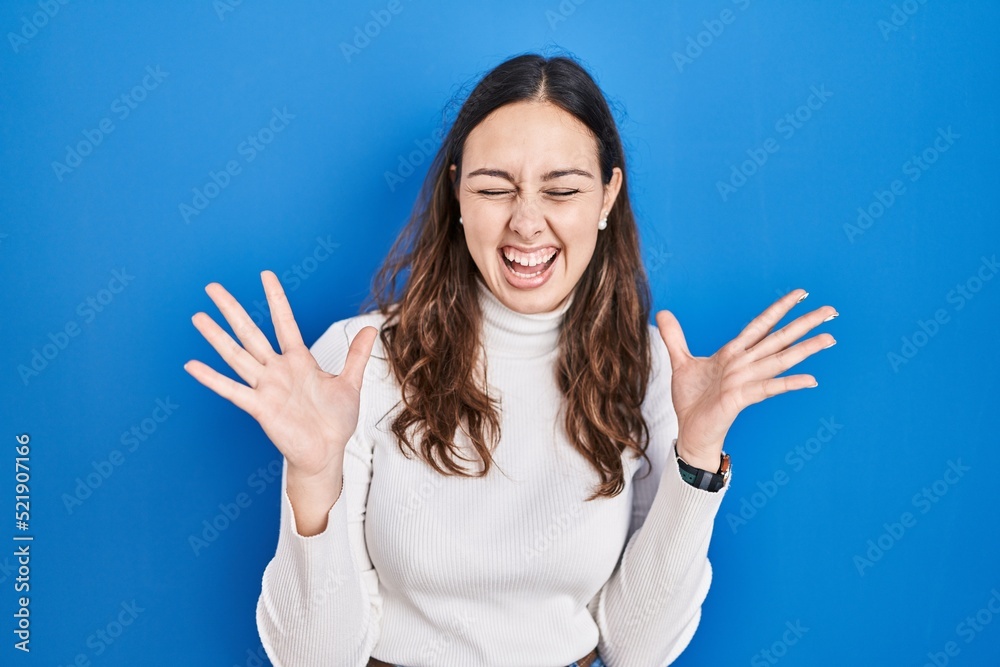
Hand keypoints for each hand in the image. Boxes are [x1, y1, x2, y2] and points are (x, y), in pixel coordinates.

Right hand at [183, 270, 377, 479]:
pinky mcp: (261, 408)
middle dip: (232, 309)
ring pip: (237, 356)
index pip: (284, 322)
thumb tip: (370, 329)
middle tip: (212, 287)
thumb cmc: (335, 421)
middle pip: (250, 333)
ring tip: (197, 317)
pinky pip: (233, 390)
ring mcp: (266, 387)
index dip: (276, 299)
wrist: (326, 453)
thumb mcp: (350, 383)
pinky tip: (192, 366)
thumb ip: (356, 355)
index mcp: (299, 360)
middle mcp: (278, 370)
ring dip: (217, 337)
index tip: (265, 274)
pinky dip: (212, 379)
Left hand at [655, 289, 836, 469]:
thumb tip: (663, 313)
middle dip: (804, 324)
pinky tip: (810, 379)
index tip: (801, 293)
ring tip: (829, 338)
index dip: (779, 308)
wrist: (690, 431)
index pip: (761, 325)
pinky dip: (789, 383)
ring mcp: (745, 381)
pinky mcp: (740, 398)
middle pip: (779, 338)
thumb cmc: (692, 400)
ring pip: (780, 360)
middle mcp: (745, 365)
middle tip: (832, 310)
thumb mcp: (681, 362)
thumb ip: (675, 337)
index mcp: (733, 354)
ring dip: (805, 349)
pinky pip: (768, 388)